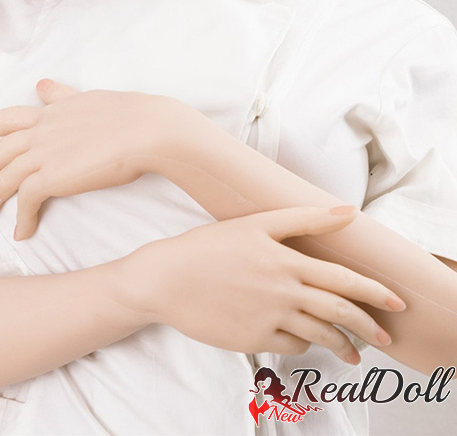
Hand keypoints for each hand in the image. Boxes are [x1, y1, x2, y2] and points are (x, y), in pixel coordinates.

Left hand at [0, 80, 171, 239]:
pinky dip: (21, 218)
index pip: (5, 119)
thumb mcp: (90, 98)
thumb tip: (43, 84)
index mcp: (50, 112)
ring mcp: (45, 153)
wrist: (148, 130)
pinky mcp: (53, 177)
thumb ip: (63, 95)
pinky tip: (21, 231)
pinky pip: (26, 201)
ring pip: (3, 177)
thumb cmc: (130, 114)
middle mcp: (41, 131)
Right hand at [119, 205, 405, 363]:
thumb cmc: (209, 246)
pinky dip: (305, 346)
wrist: (166, 278)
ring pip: (319, 336)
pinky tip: (307, 343)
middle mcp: (281, 290)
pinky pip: (291, 346)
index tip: (394, 302)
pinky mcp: (253, 339)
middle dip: (367, 326)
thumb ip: (304, 218)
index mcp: (285, 259)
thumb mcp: (255, 223)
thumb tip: (348, 210)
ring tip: (354, 351)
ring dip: (342, 345)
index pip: (341, 279)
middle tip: (384, 337)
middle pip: (338, 312)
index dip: (372, 292)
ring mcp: (268, 317)